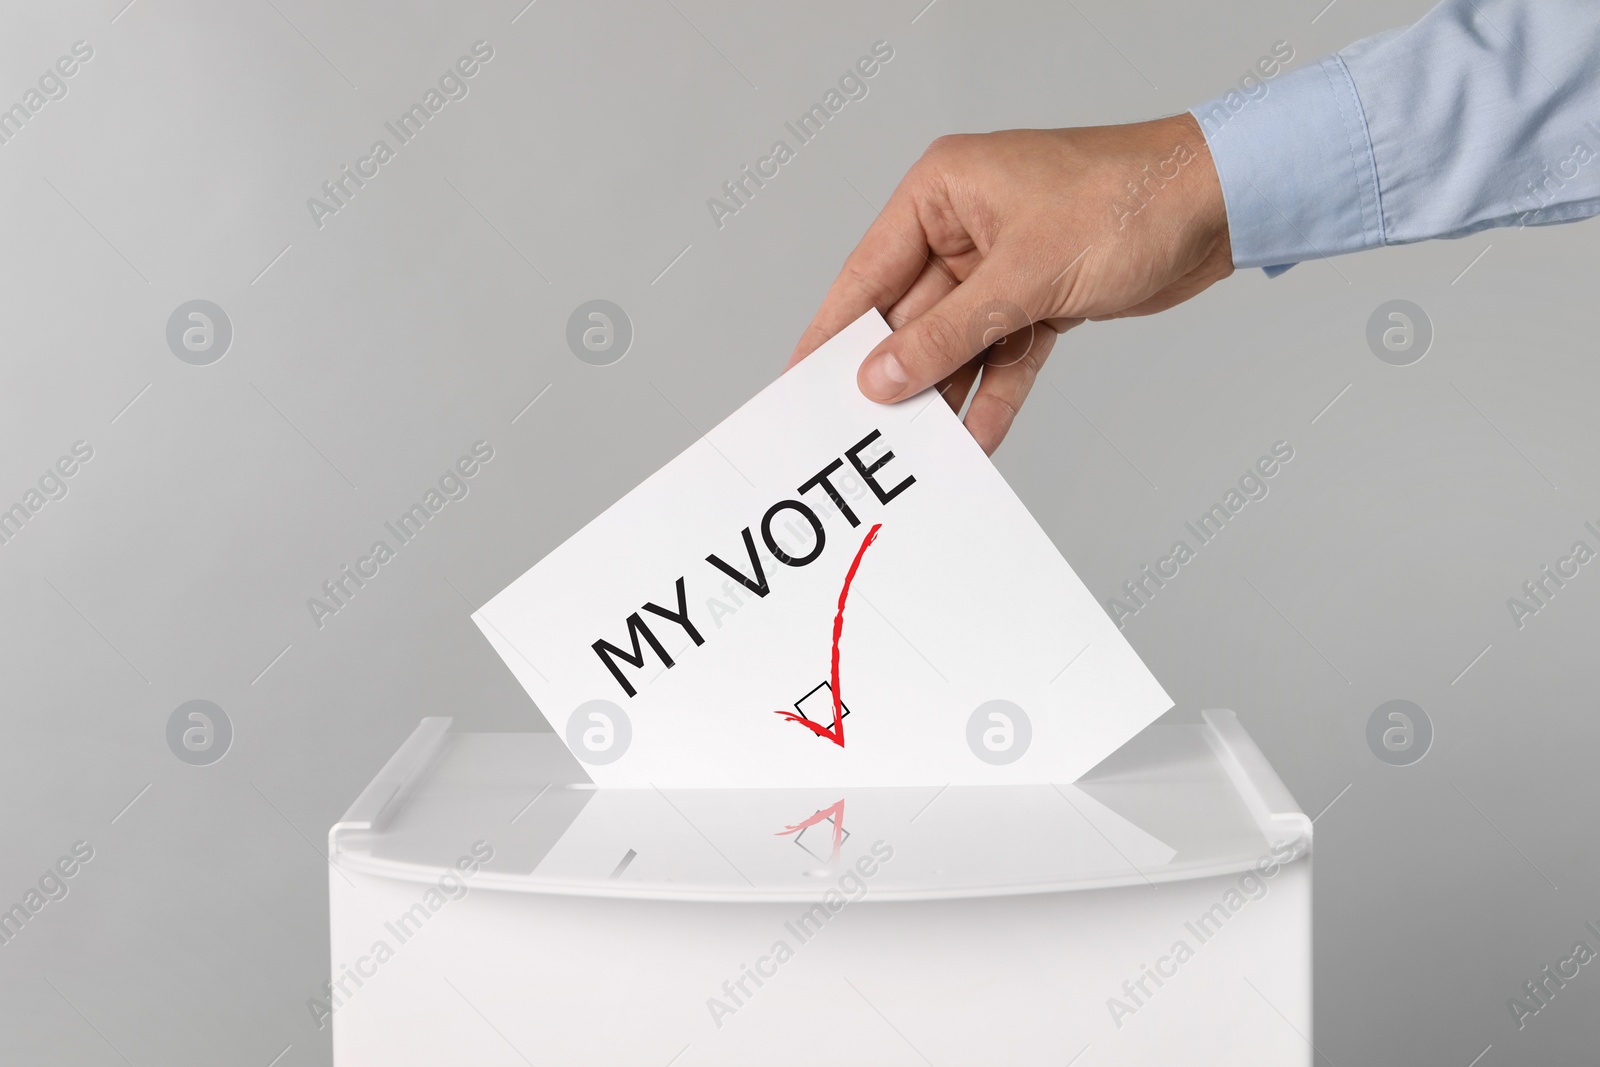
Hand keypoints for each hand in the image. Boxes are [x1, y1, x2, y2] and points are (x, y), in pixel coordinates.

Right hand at [787, 114, 1231, 453]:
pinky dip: (993, 393)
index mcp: (943, 192)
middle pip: (911, 316)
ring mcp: (1002, 265)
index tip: (802, 378)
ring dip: (944, 392)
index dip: (834, 330)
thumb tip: (883, 377)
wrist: (1220, 205)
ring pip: (956, 343)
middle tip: (863, 430)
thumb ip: (946, 334)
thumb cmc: (1127, 199)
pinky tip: (975, 436)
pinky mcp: (1039, 298)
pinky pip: (1002, 355)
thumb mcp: (1022, 276)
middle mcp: (965, 226)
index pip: (869, 272)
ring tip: (917, 447)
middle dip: (896, 374)